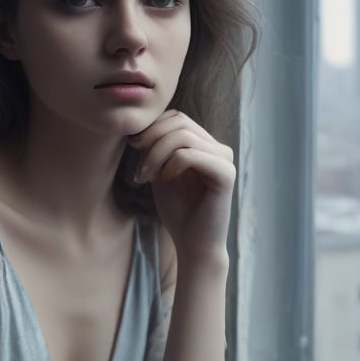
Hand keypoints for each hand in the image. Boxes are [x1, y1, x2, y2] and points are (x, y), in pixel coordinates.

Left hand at [127, 110, 234, 258]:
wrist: (193, 243)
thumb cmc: (178, 210)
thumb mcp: (160, 172)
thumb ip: (155, 148)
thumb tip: (138, 128)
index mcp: (205, 145)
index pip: (175, 117)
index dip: (151, 128)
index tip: (133, 149)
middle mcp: (218, 148)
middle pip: (178, 122)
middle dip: (150, 140)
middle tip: (138, 167)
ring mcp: (225, 160)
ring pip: (182, 136)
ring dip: (155, 154)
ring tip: (145, 176)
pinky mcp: (225, 174)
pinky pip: (189, 155)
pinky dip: (170, 165)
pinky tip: (164, 180)